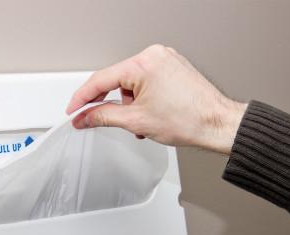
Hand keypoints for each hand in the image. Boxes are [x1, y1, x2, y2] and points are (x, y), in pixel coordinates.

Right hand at [66, 44, 246, 154]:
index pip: (101, 79)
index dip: (82, 98)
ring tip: (143, 123)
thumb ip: (103, 117)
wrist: (216, 124)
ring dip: (130, 105)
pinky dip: (142, 100)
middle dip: (112, 105)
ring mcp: (165, 60)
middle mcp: (154, 55)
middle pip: (116, 80)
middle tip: (106, 122)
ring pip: (131, 84)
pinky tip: (150, 114)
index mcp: (143, 63)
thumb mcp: (135, 121)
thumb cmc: (188, 120)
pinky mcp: (172, 68)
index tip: (73, 110)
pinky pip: (146, 82)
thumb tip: (84, 118)